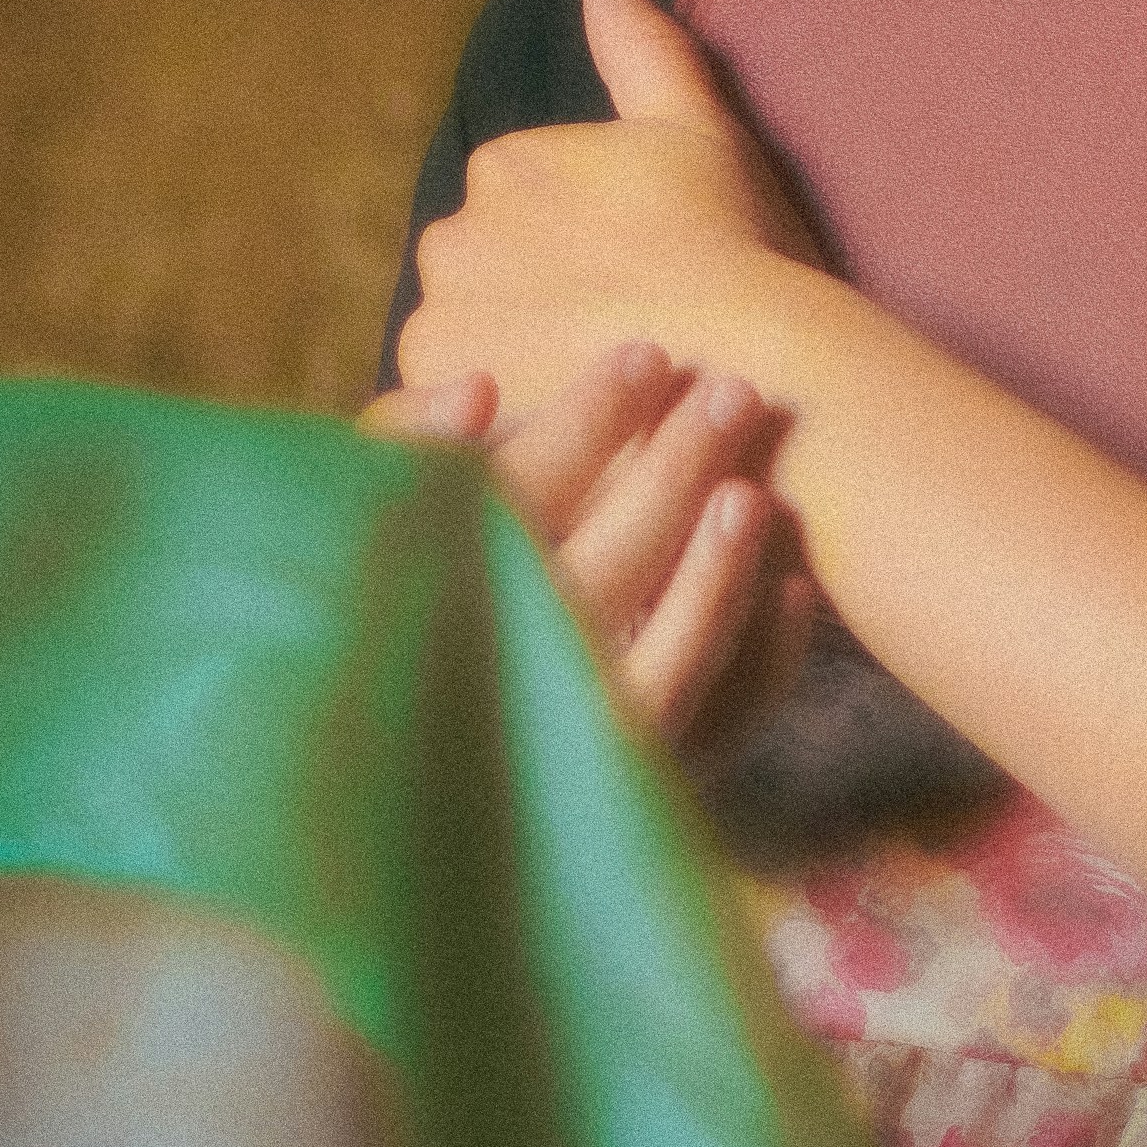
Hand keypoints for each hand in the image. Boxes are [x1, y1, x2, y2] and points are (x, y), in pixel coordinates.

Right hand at [370, 332, 818, 758]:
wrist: (355, 775)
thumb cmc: (368, 594)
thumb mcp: (351, 514)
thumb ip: (405, 444)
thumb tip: (483, 387)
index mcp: (421, 602)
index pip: (515, 500)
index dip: (584, 425)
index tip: (648, 354)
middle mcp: (490, 685)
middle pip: (603, 573)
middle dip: (672, 475)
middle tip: (732, 393)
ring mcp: (558, 754)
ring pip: (661, 673)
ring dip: (717, 576)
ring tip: (757, 491)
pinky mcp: (611, 792)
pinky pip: (706, 736)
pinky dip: (758, 664)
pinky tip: (795, 589)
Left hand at [394, 0, 821, 431]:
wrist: (744, 358)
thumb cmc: (733, 242)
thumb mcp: (695, 126)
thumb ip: (640, 45)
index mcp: (503, 164)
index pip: (521, 214)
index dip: (582, 256)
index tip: (636, 283)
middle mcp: (452, 236)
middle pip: (486, 279)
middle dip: (535, 307)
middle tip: (614, 343)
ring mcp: (439, 322)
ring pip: (468, 344)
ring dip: (512, 361)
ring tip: (589, 396)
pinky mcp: (443, 404)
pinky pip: (458, 412)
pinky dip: (495, 416)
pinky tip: (558, 427)